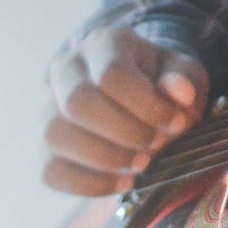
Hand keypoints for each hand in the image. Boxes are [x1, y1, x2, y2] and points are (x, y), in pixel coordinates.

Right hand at [42, 25, 209, 195]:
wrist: (138, 97)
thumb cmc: (162, 82)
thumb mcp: (184, 73)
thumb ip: (184, 79)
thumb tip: (180, 93)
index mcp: (104, 43)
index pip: (113, 75)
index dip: (146, 105)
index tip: (175, 123)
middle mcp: (67, 69)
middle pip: (78, 102)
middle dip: (124, 132)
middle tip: (155, 145)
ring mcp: (48, 108)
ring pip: (56, 134)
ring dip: (105, 158)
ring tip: (141, 165)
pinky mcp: (43, 147)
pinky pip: (50, 170)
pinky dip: (88, 184)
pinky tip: (123, 183)